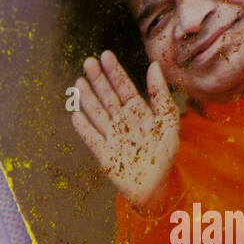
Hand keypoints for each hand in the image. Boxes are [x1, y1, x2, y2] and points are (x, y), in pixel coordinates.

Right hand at [70, 50, 179, 207]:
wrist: (159, 188)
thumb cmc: (166, 155)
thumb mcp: (169, 122)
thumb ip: (160, 95)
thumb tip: (153, 66)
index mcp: (140, 114)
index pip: (124, 88)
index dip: (115, 72)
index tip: (106, 55)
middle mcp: (124, 122)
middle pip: (108, 97)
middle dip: (98, 80)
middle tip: (88, 62)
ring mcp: (112, 138)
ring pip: (97, 114)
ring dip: (88, 98)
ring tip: (79, 82)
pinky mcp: (104, 156)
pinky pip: (92, 139)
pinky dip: (84, 128)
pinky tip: (75, 115)